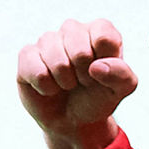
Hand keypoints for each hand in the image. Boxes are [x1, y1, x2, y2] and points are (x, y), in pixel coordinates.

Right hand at [17, 19, 136, 148]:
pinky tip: (50, 86)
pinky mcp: (27, 54)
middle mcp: (73, 29)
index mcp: (101, 31)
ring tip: (68, 84)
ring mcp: (48, 40)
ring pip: (57, 62)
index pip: (105, 38)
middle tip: (84, 82)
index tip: (102, 73)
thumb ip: (122, 75)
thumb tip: (96, 66)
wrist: (74, 118)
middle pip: (80, 51)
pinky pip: (37, 72)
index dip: (104, 65)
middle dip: (84, 76)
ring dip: (66, 82)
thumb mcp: (121, 90)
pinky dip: (47, 87)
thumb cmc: (99, 97)